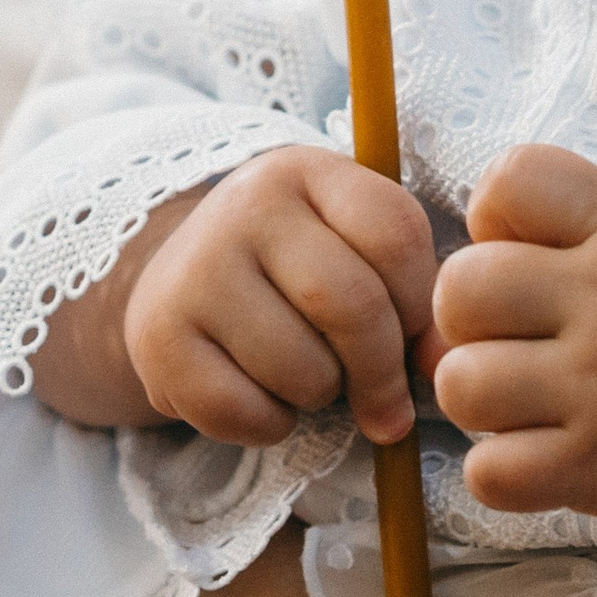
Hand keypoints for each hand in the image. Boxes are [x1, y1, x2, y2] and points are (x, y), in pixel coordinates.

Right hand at [34, 147, 437, 446]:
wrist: (182, 283)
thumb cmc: (294, 272)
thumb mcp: (354, 252)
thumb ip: (413, 299)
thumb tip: (440, 365)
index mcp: (307, 171)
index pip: (395, 234)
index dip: (421, 304)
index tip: (413, 333)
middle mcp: (244, 206)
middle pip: (351, 305)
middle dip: (381, 369)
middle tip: (383, 397)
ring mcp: (194, 270)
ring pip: (301, 369)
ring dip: (322, 394)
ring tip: (305, 375)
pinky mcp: (156, 337)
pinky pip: (244, 412)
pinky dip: (270, 425)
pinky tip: (261, 395)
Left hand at [424, 145, 596, 533]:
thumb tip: (536, 243)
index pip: (508, 181)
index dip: (497, 221)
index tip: (533, 255)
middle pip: (462, 287)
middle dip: (473, 323)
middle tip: (522, 348)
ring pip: (459, 383)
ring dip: (486, 404)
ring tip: (537, 412)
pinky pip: (489, 472)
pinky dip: (507, 475)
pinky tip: (555, 465)